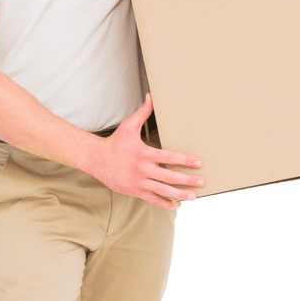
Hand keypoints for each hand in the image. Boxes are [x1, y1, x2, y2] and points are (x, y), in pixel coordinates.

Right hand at [88, 93, 204, 208]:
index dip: (185, 161)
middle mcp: (143, 169)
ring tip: (194, 196)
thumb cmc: (115, 142)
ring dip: (180, 195)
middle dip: (187, 180)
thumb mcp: (128, 126)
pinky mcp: (135, 191)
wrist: (96, 159)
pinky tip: (177, 203)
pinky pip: (153, 200)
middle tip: (202, 182)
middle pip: (169, 177)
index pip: (169, 158)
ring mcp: (139, 182)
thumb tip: (151, 96)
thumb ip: (143, 112)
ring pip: (163, 191)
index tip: (198, 163)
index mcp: (144, 153)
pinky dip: (165, 203)